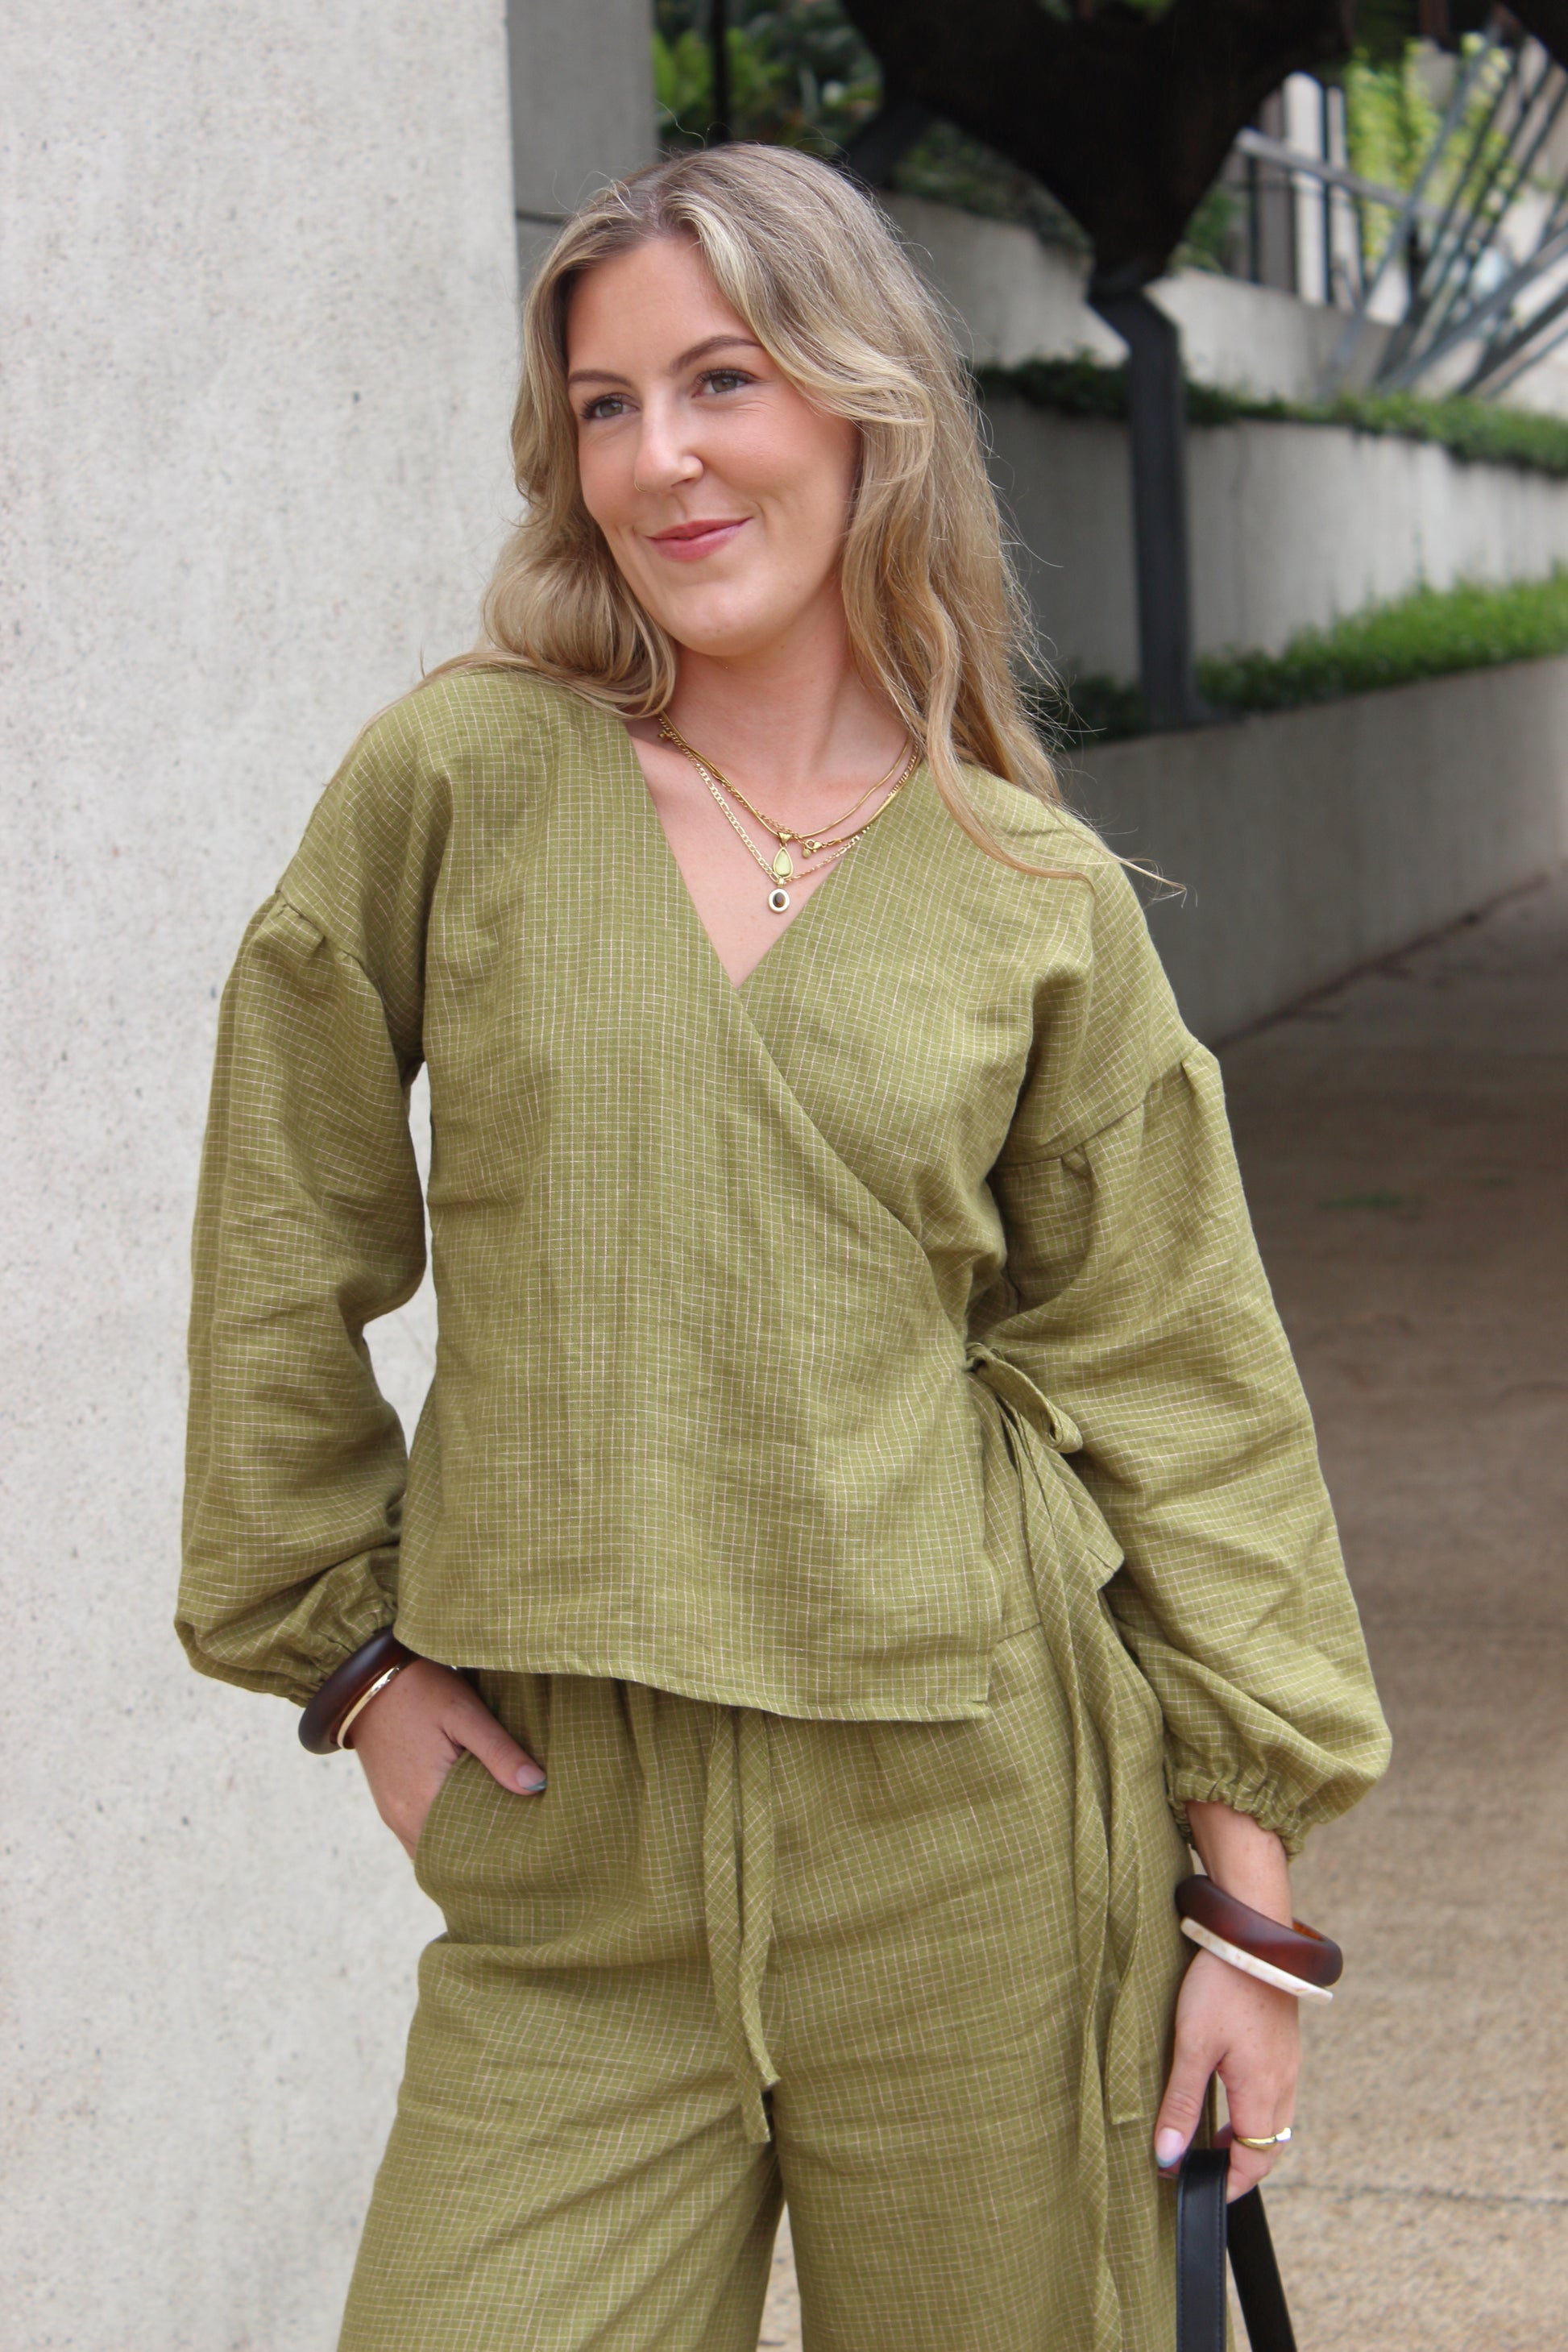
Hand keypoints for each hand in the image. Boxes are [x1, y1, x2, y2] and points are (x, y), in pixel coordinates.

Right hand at [345, 1657, 545, 1855]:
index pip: (470, 1851)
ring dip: (461, 1845)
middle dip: (483, 1852)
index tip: (529, 1842)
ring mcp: (393, 1816)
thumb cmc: (421, 1691)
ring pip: (433, 1850)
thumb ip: (500, 1751)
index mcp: (425, 1801)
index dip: (500, 1850)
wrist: (367, 1680)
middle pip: (451, 1857)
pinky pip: (419, 1836)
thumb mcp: (465, 1713)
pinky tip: (468, 1818)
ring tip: (498, 1830)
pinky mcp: (389, 1806)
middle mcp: (405, 1819)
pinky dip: (443, 1836)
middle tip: (521, 1840)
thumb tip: (537, 1786)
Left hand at [1154, 1799, 1300, 2199]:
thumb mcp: (1192, 2046)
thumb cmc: (1222, 1986)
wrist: (1253, 1935)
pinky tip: (1224, 2093)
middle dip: (1235, 2165)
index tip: (1195, 2189)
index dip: (1225, 2182)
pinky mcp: (1283, 2044)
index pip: (1253, 2161)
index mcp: (1264, 2092)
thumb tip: (1169, 2157)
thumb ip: (1182, 2104)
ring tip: (1205, 2137)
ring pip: (1273, 2120)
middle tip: (1198, 2168)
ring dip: (1244, 2137)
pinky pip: (1273, 2093)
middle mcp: (1284, 2083)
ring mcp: (1288, 2063)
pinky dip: (1251, 2109)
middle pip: (1268, 2147)